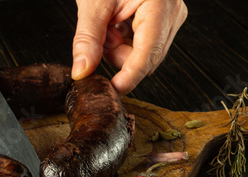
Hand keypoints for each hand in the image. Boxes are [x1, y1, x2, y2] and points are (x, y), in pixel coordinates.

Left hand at [72, 0, 187, 94]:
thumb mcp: (94, 3)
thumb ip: (87, 39)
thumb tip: (82, 71)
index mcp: (161, 4)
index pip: (147, 54)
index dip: (130, 77)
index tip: (114, 90)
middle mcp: (172, 13)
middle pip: (145, 58)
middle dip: (117, 54)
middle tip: (102, 34)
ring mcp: (170, 17)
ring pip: (141, 54)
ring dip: (118, 47)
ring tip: (108, 24)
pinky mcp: (163, 21)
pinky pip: (141, 45)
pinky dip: (122, 40)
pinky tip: (116, 24)